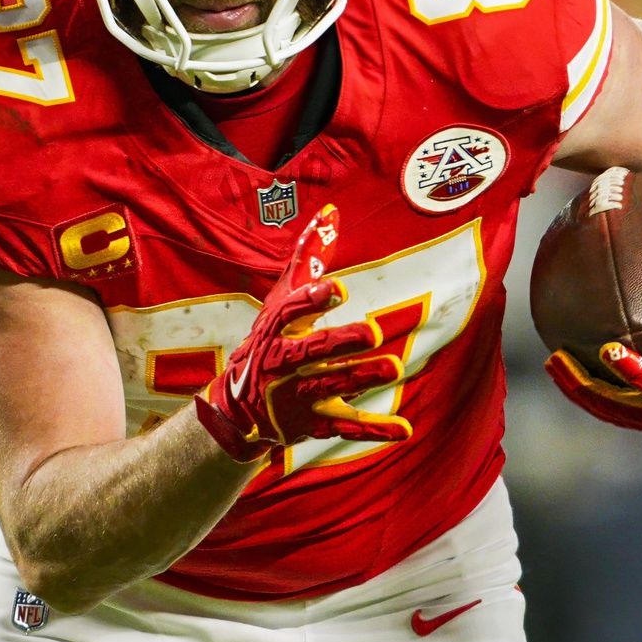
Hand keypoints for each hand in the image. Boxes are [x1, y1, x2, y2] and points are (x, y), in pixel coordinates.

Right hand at [195, 204, 408, 461]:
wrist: (237, 411)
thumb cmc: (268, 341)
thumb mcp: (281, 301)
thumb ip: (308, 258)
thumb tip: (332, 211)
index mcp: (276, 330)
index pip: (291, 311)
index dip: (313, 299)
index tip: (337, 287)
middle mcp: (283, 363)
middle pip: (312, 351)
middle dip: (341, 342)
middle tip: (373, 332)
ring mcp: (298, 396)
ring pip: (332, 386)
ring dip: (362, 378)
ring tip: (393, 368)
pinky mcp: (314, 424)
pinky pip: (347, 427)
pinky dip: (375, 430)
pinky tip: (404, 428)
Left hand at [545, 247, 641, 441]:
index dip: (636, 372)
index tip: (610, 349)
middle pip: (624, 409)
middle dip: (587, 388)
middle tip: (556, 359)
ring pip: (615, 413)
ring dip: (582, 391)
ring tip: (553, 363)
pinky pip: (619, 409)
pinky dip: (594, 391)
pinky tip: (570, 365)